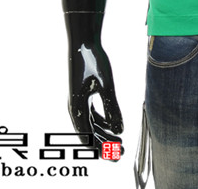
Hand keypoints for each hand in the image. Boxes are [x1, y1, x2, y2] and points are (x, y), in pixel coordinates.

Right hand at [67, 40, 123, 156]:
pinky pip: (91, 114)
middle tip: (122, 153)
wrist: (83, 41)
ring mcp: (78, 101)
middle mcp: (75, 108)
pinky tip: (112, 125)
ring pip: (91, 124)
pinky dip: (102, 121)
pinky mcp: (82, 94)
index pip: (89, 137)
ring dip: (104, 133)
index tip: (116, 156)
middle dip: (106, 144)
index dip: (103, 149)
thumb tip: (120, 131)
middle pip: (90, 134)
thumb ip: (113, 108)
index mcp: (78, 108)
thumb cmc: (93, 61)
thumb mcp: (106, 86)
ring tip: (120, 140)